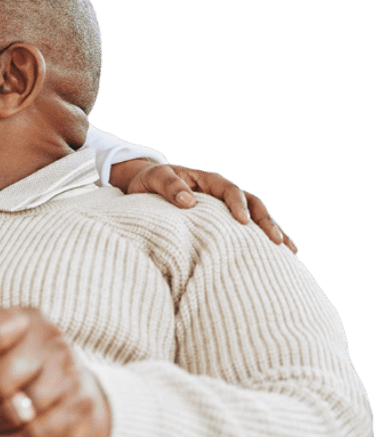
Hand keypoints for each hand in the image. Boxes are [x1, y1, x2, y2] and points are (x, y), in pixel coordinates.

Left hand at [111, 159, 297, 252]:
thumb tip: (188, 201)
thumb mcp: (154, 179)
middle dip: (266, 222)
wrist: (146, 186)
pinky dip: (262, 241)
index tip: (242, 222)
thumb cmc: (149, 182)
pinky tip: (279, 257)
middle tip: (277, 241)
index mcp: (208, 180)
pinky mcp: (225, 221)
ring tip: (290, 251)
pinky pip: (248, 230)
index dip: (238, 205)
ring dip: (273, 231)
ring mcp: (226, 206)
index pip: (230, 190)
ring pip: (256, 217)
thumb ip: (169, 186)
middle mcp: (222, 192)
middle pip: (252, 204)